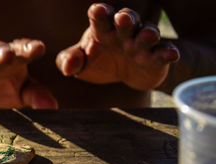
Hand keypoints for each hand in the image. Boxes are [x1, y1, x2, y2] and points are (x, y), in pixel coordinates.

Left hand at [56, 3, 179, 89]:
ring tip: (149, 35)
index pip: (100, 18)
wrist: (120, 74)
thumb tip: (68, 66)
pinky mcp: (157, 59)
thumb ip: (69, 61)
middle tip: (123, 18)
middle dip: (125, 19)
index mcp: (102, 29)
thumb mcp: (79, 63)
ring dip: (148, 34)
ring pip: (147, 34)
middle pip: (126, 21)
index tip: (97, 11)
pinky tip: (171, 54)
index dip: (99, 14)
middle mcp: (124, 32)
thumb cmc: (97, 62)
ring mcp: (142, 44)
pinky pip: (163, 54)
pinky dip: (168, 53)